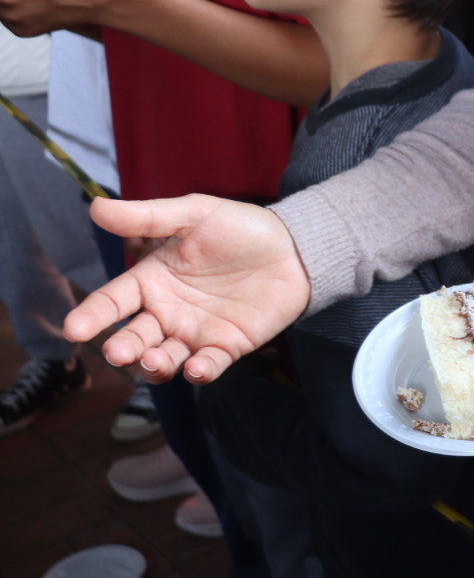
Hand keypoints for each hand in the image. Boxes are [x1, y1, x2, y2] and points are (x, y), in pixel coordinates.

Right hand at [63, 196, 309, 382]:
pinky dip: (200, 371)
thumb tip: (95, 207)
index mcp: (151, 280)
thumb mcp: (194, 214)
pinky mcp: (227, 346)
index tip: (74, 329)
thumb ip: (149, 217)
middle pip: (134, 337)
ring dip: (155, 365)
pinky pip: (209, 365)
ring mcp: (196, 332)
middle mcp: (167, 311)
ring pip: (165, 358)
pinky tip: (196, 369)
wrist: (294, 247)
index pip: (112, 302)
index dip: (92, 315)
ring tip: (154, 361)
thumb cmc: (240, 227)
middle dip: (123, 348)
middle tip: (120, 351)